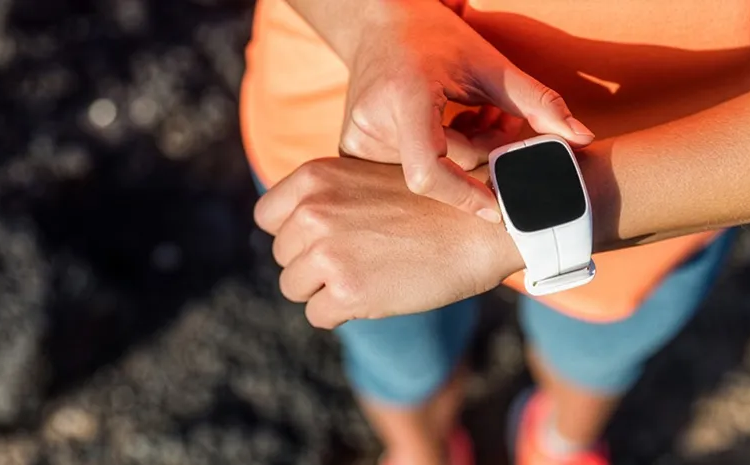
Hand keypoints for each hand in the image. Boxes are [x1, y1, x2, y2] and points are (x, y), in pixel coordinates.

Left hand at [253, 157, 524, 328]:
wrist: (483, 225)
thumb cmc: (433, 204)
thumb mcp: (366, 179)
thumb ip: (325, 200)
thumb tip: (292, 236)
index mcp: (314, 178)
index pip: (266, 217)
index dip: (292, 234)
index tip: (323, 240)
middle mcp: (313, 213)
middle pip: (282, 256)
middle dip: (313, 264)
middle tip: (360, 259)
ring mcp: (328, 253)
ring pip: (294, 288)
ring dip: (325, 289)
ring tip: (369, 275)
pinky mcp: (348, 292)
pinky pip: (319, 315)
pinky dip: (342, 312)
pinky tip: (377, 294)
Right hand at [339, 1, 594, 221]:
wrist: (378, 20)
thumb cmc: (436, 37)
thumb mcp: (490, 62)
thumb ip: (538, 102)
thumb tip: (583, 139)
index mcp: (404, 97)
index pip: (429, 170)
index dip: (464, 195)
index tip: (497, 207)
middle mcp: (373, 122)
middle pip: (440, 168)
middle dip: (480, 155)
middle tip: (500, 123)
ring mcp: (358, 138)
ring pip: (428, 170)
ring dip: (462, 152)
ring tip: (476, 114)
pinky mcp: (354, 148)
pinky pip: (408, 166)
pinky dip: (440, 153)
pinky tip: (451, 122)